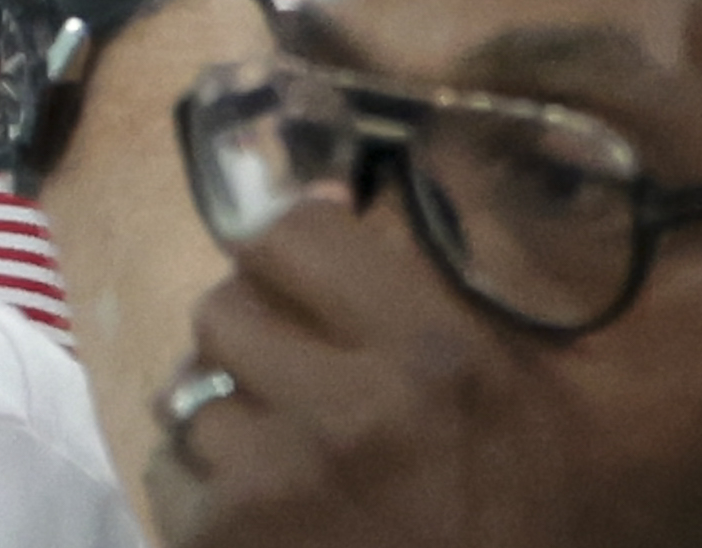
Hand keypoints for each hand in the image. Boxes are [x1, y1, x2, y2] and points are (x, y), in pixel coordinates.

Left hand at [151, 200, 577, 547]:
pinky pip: (169, 473)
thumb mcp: (522, 393)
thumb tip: (323, 189)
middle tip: (290, 375)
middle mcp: (346, 410)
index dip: (286, 250)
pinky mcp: (224, 544)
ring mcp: (275, 484)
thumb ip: (435, 287)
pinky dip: (201, 487)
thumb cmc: (531, 523)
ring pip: (189, 393)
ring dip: (226, 416)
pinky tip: (257, 512)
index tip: (303, 278)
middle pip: (223, 309)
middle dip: (249, 335)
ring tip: (279, 454)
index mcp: (431, 355)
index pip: (289, 233)